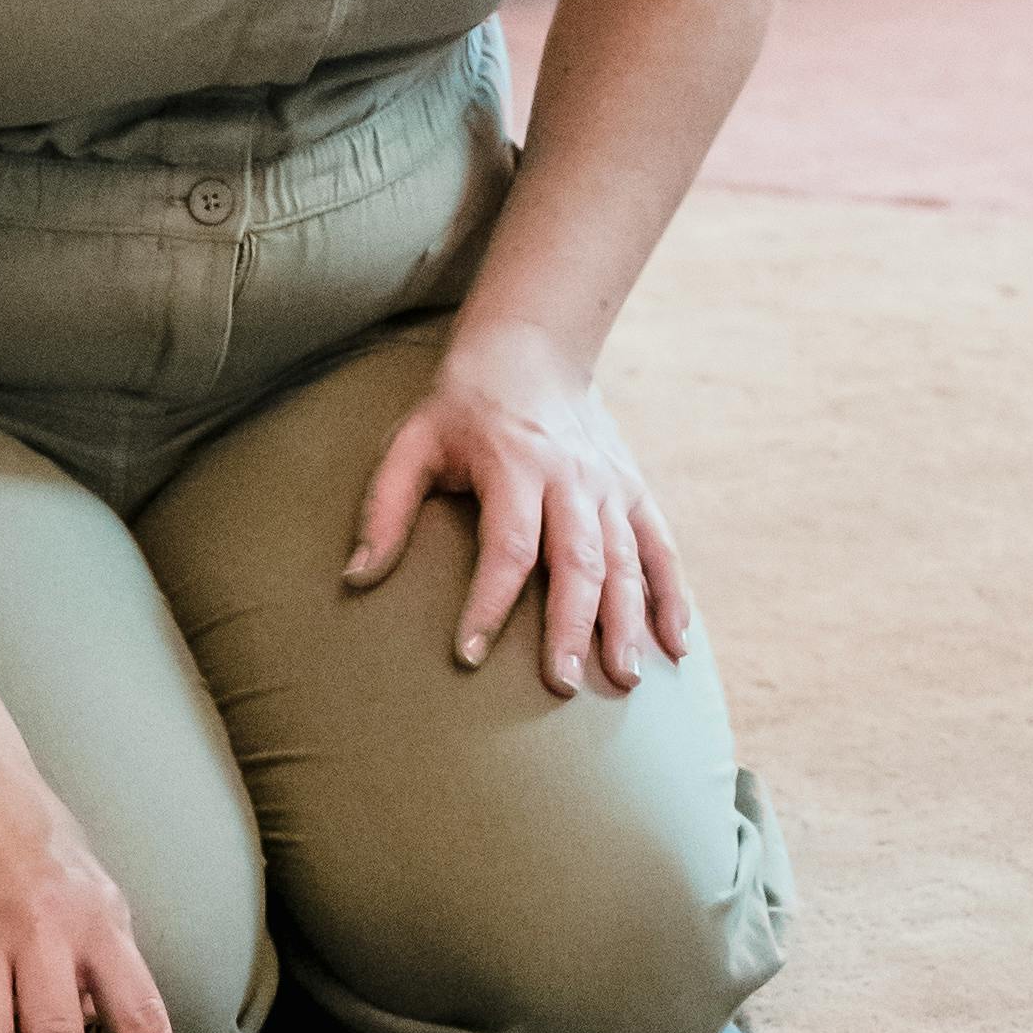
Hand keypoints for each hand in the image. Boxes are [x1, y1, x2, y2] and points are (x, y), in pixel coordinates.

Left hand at [348, 329, 691, 696]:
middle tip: (560, 683)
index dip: (488, 602)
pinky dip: (672, 597)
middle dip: (571, 625)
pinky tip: (675, 647)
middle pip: (577, 560)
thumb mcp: (411, 441)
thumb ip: (383, 508)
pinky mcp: (633, 491)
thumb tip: (357, 578)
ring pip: (625, 561)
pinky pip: (661, 549)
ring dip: (627, 622)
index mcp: (515, 463)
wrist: (530, 349)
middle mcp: (571, 476)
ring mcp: (609, 485)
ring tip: (623, 680)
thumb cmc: (461, 407)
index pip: (507, 544)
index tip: (467, 655)